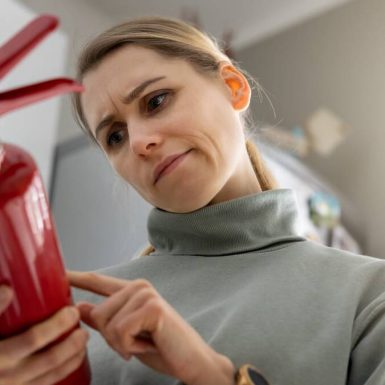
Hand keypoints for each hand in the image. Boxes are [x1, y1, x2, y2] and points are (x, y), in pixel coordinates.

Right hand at [0, 285, 88, 384]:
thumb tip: (8, 290)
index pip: (30, 341)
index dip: (55, 327)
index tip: (71, 312)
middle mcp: (1, 378)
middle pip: (43, 363)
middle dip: (69, 347)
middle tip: (82, 331)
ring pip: (43, 380)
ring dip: (67, 363)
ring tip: (81, 345)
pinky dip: (53, 379)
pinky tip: (64, 367)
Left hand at [68, 271, 234, 384]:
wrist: (191, 361)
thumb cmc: (160, 347)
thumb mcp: (126, 336)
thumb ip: (105, 320)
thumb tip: (80, 307)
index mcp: (132, 291)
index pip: (98, 282)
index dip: (77, 277)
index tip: (58, 272)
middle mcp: (138, 286)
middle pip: (97, 313)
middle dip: (111, 337)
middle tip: (137, 341)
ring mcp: (146, 294)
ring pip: (107, 323)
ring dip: (122, 344)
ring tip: (145, 342)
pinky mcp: (152, 307)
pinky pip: (120, 331)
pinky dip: (129, 347)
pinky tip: (149, 344)